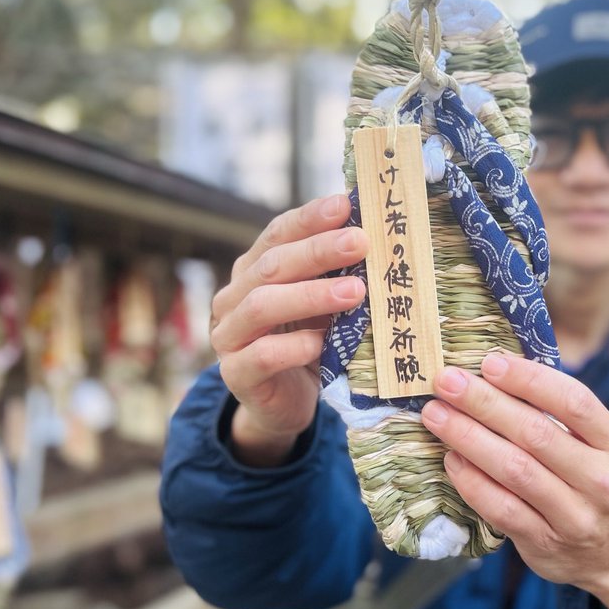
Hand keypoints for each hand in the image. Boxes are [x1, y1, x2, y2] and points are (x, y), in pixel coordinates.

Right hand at [211, 194, 367, 465]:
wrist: (284, 403)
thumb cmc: (308, 342)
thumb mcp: (323, 305)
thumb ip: (337, 275)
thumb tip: (379, 238)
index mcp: (254, 271)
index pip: (277, 234)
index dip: (310, 218)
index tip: (346, 205)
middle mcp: (234, 298)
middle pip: (272, 266)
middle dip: (318, 251)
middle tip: (360, 242)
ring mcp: (230, 336)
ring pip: (262, 306)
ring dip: (310, 295)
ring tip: (354, 292)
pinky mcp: (236, 375)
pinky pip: (261, 356)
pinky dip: (292, 347)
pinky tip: (320, 343)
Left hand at [420, 353, 608, 608]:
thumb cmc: (593, 479)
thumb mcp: (596, 442)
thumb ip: (557, 410)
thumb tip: (494, 367)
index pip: (573, 402)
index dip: (529, 379)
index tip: (489, 362)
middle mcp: (599, 480)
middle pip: (536, 433)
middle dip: (484, 403)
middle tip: (447, 382)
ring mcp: (574, 516)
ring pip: (514, 470)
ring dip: (469, 438)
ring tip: (436, 415)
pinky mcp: (545, 544)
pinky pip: (501, 509)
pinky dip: (471, 481)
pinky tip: (451, 459)